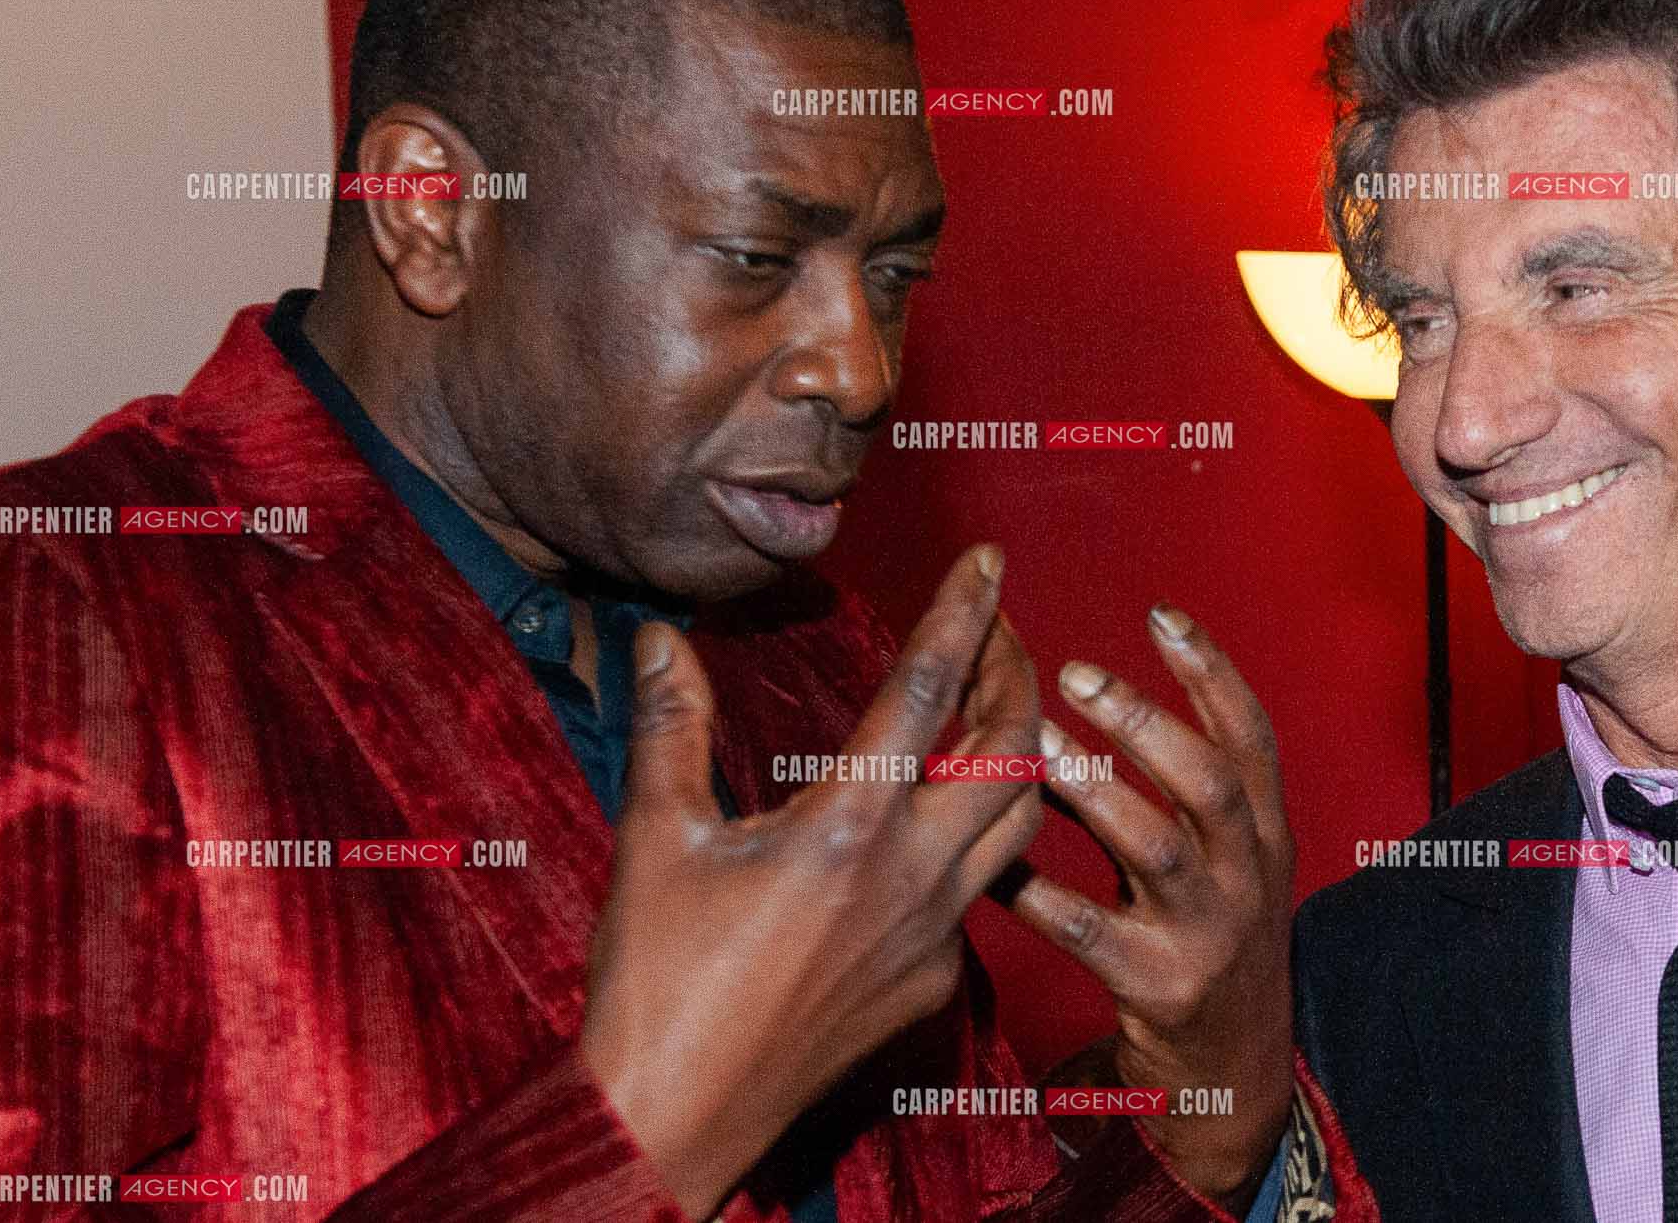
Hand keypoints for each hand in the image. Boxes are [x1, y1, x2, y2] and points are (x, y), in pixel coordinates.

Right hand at [578, 545, 1043, 1218]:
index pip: (927, 692)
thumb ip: (671, 727)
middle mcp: (912, 875)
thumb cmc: (656, 980)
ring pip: (1020, 823)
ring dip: (1021, 756)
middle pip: (1015, 750)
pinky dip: (980, 841)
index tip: (989, 562)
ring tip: (993, 714)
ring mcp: (934, 934)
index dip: (963, 614)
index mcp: (848, 826)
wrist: (677, 1116)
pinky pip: (982, 894)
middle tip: (999, 634)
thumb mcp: (656, 838)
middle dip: (1019, 677)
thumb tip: (658, 637)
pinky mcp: (933, 984)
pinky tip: (940, 827)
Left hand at [998, 605, 1295, 1207]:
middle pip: (1212, 782)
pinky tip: (991, 863)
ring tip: (1031, 746)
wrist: (1234, 1077)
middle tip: (1075, 676)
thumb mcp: (1220, 862)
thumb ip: (1170, 791)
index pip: (1251, 736)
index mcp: (1266, 834)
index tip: (1158, 613)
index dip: (1211, 671)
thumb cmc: (1207, 940)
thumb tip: (1081, 700)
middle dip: (1146, 722)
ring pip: (1156, 848)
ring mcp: (1208, 934)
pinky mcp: (1160, 989)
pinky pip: (1087, 931)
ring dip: (1092, 789)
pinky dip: (1037, 892)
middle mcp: (1248, 877)